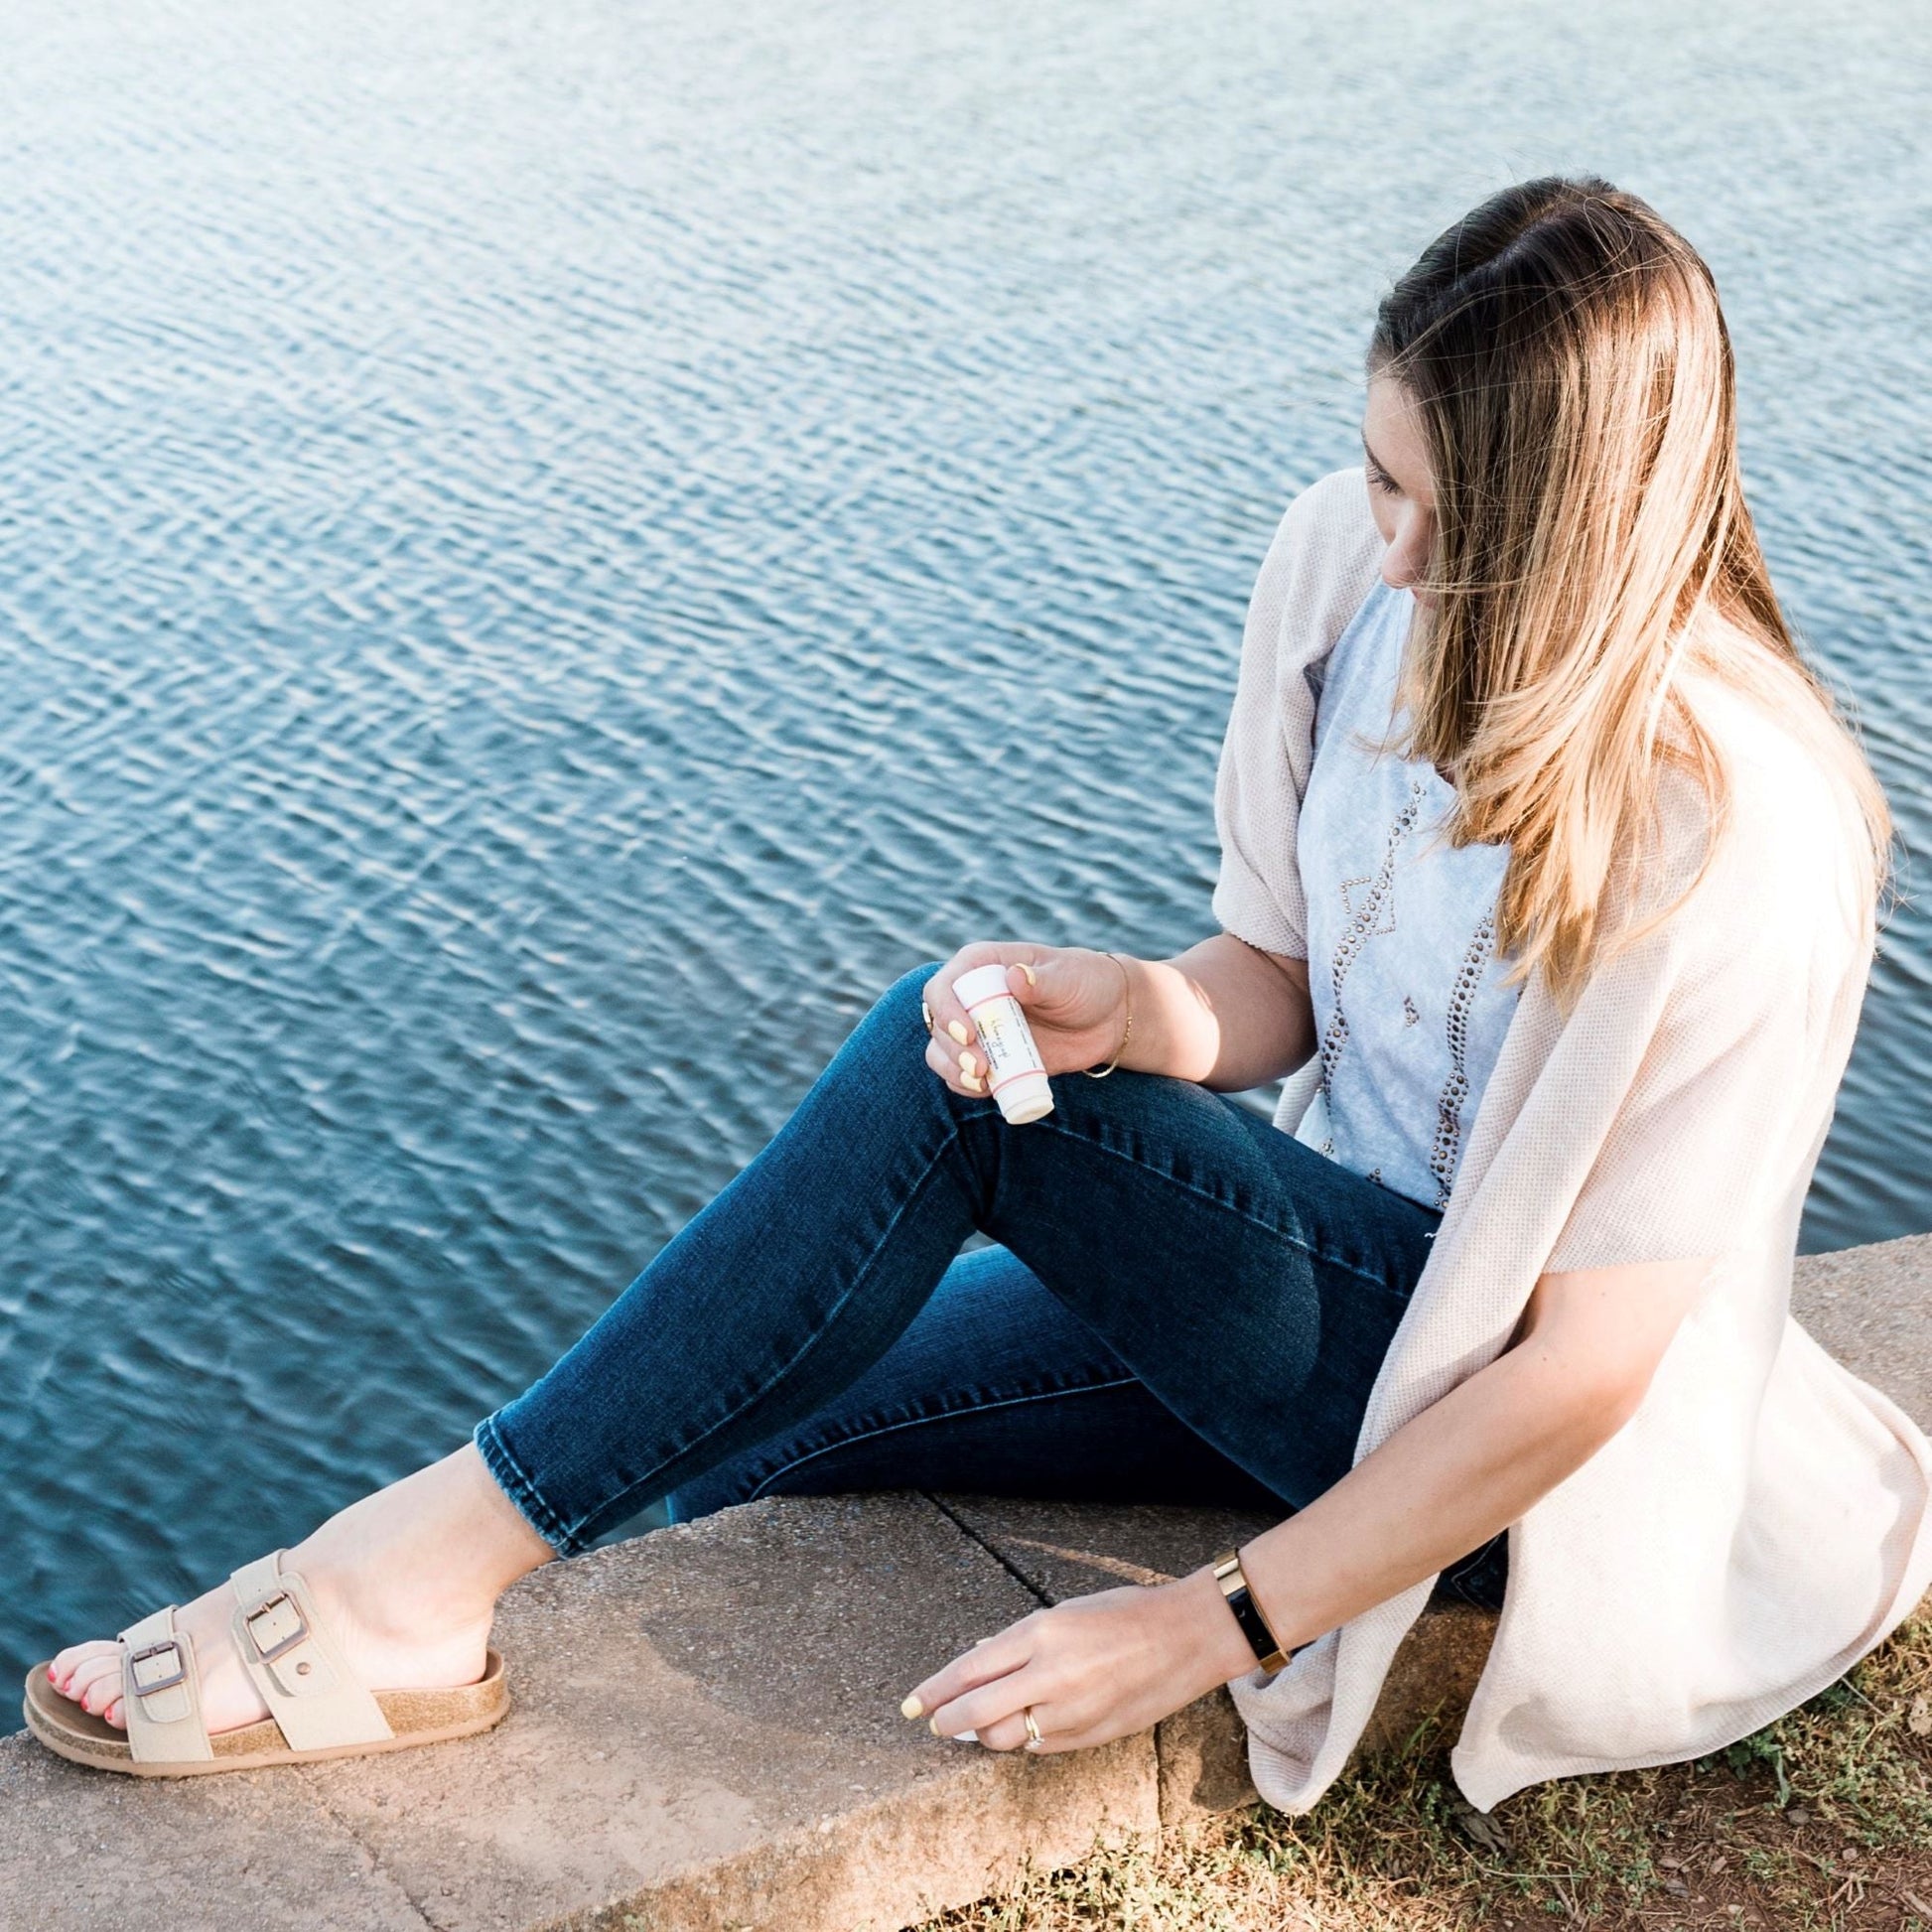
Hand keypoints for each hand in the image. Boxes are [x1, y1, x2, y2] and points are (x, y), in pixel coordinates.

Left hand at [900, 1569, 1252, 1753]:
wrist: (1185, 1637)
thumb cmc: (1123, 1613)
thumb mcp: (1063, 1613)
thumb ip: (1019, 1642)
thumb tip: (976, 1659)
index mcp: (1040, 1633)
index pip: (970, 1669)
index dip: (935, 1690)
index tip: (911, 1705)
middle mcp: (1050, 1675)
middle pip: (978, 1711)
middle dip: (949, 1721)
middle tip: (935, 1725)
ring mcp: (1071, 1711)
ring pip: (1007, 1738)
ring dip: (986, 1734)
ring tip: (977, 1725)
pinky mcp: (1090, 1736)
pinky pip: (1041, 1746)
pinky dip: (1025, 1738)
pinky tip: (1022, 1727)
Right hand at [921, 943, 1129, 1094]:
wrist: (1108, 1017)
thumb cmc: (1087, 983)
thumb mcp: (1068, 978)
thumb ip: (1041, 980)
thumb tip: (1015, 978)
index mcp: (983, 966)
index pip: (944, 986)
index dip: (946, 1010)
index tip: (967, 1034)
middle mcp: (972, 997)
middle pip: (937, 1024)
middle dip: (951, 1049)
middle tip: (980, 1067)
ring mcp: (979, 1029)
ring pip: (941, 1052)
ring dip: (952, 1070)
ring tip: (981, 1082)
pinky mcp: (990, 1057)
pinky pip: (960, 1075)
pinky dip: (964, 1086)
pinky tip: (985, 1089)